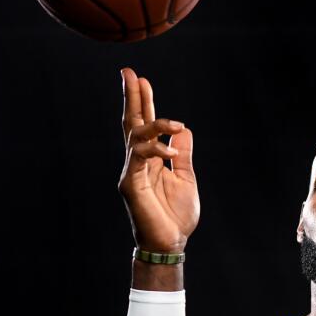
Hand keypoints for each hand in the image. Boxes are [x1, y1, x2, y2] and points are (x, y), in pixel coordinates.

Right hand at [117, 67, 198, 252]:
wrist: (170, 243)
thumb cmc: (176, 215)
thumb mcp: (186, 177)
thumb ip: (182, 153)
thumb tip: (182, 130)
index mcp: (150, 159)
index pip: (144, 124)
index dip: (143, 101)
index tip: (140, 78)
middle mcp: (137, 162)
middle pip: (131, 123)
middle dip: (131, 97)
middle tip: (129, 73)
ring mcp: (131, 172)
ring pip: (135, 136)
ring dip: (154, 123)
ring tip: (174, 124)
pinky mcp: (130, 184)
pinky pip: (139, 157)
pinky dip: (155, 150)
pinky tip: (170, 153)